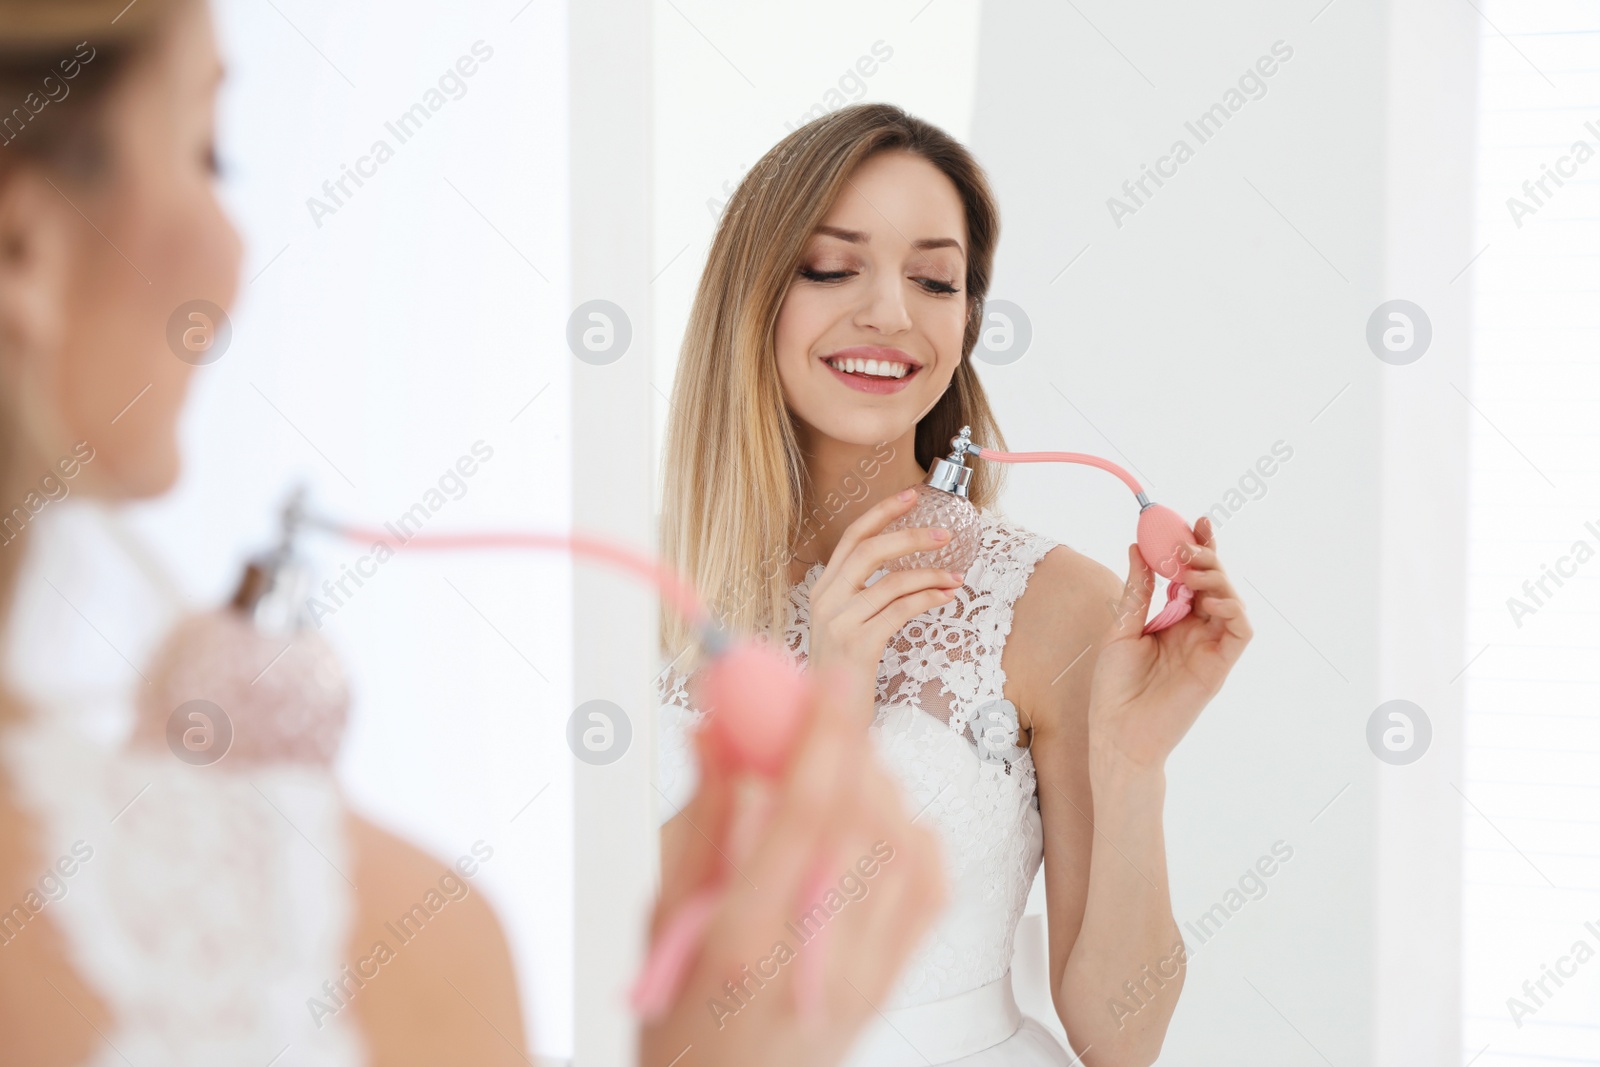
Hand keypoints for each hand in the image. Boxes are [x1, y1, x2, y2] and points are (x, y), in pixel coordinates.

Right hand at [641, 667, 945, 1066]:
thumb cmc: (677, 1015)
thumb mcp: (663, 918)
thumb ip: (698, 823)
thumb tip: (717, 730)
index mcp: (743, 940)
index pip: (802, 817)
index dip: (824, 736)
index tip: (831, 674)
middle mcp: (813, 960)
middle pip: (862, 824)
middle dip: (854, 744)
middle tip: (831, 700)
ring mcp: (861, 978)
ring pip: (903, 849)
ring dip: (879, 784)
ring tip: (840, 766)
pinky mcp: (889, 987)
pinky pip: (928, 891)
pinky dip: (914, 833)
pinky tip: (880, 817)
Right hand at [805, 489, 964, 707]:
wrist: (827, 718)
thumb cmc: (846, 670)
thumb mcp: (846, 625)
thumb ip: (863, 595)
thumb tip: (905, 568)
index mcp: (823, 589)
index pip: (851, 538)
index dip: (882, 513)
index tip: (911, 495)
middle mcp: (825, 600)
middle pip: (869, 551)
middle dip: (910, 537)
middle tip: (945, 535)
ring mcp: (838, 622)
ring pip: (891, 582)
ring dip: (930, 576)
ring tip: (956, 578)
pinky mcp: (857, 645)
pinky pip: (899, 611)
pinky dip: (927, 599)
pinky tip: (946, 598)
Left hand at [1087, 516, 1251, 772]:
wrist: (1117, 732)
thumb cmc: (1114, 688)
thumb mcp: (1121, 628)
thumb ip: (1137, 590)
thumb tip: (1136, 547)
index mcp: (1174, 620)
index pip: (1193, 576)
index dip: (1199, 548)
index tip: (1195, 522)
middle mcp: (1196, 630)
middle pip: (1216, 583)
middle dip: (1208, 556)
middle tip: (1189, 543)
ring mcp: (1210, 647)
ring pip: (1232, 600)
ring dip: (1217, 578)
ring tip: (1189, 569)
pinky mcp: (1219, 666)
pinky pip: (1241, 631)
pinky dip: (1231, 607)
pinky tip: (1205, 598)